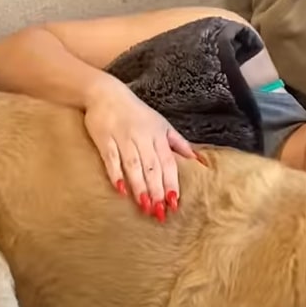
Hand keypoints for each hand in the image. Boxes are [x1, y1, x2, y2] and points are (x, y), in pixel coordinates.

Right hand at [83, 74, 195, 220]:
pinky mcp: (104, 139)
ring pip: (134, 165)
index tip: (174, 203)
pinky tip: (120, 190)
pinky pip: (111, 158)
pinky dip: (115, 174)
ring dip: (139, 187)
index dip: (171, 183)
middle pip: (152, 167)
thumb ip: (180, 145)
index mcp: (158, 136)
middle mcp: (142, 138)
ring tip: (144, 206)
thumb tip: (200, 161)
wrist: (106, 93)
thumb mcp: (162, 125)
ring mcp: (123, 138)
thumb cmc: (137, 113)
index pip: (168, 163)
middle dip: (157, 191)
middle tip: (160, 213)